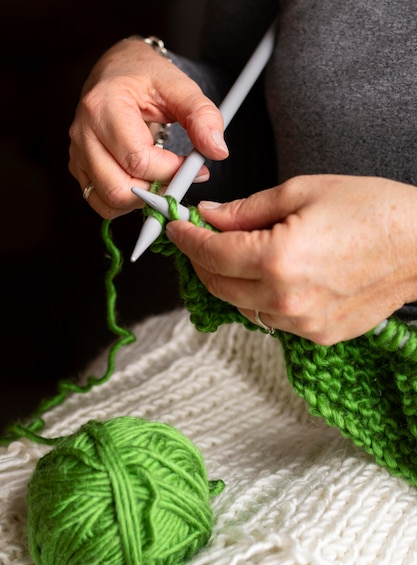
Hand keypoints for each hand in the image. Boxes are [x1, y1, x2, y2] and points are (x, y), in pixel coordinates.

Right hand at [68, 37, 227, 218]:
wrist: (117, 72)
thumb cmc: (146, 78)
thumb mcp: (180, 87)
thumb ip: (202, 116)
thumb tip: (218, 151)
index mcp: (104, 107)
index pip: (138, 160)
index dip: (171, 171)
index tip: (191, 165)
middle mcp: (84, 133)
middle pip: (119, 188)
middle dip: (156, 191)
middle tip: (177, 179)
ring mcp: (77, 153)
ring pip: (108, 201)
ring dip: (140, 201)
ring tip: (160, 180)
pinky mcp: (79, 168)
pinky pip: (100, 202)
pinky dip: (125, 203)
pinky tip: (142, 184)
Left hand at [166, 174, 416, 344]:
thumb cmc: (372, 211)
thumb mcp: (302, 191)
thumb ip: (247, 209)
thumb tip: (211, 216)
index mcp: (277, 258)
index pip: (210, 253)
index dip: (187, 238)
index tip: (177, 228)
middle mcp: (285, 298)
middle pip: (218, 285)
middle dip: (201, 261)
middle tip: (199, 239)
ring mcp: (302, 323)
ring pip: (241, 307)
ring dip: (229, 281)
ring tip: (236, 255)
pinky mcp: (317, 335)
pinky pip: (271, 319)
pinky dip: (260, 298)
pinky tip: (271, 276)